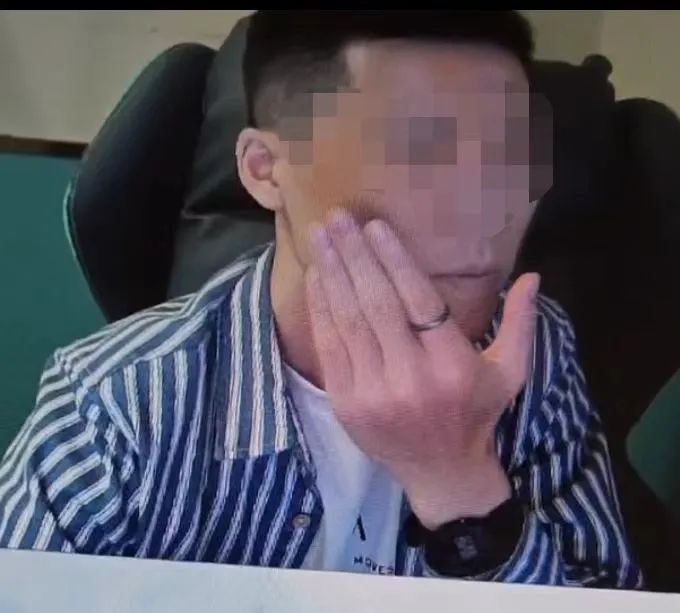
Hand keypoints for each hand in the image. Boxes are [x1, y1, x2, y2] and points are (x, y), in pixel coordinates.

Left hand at [305, 209, 538, 528]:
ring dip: (332, 274)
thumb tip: (531, 276)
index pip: (418, 301)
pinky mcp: (345, 404)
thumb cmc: (477, 414)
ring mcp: (372, 393)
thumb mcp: (510, 372)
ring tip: (320, 237)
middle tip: (336, 217)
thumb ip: (520, 323)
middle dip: (354, 255)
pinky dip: (320, 309)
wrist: (441, 474)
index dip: (394, 260)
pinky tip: (317, 278)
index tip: (374, 226)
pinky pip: (329, 347)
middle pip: (376, 305)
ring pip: (348, 321)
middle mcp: (411, 378)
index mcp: (453, 365)